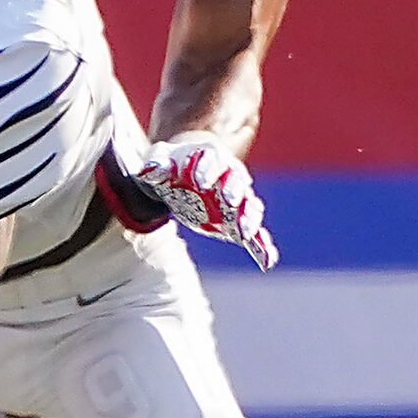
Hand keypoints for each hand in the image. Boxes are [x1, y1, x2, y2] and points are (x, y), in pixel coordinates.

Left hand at [126, 132, 278, 269]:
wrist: (181, 176)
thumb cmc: (170, 166)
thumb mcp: (158, 161)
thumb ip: (155, 163)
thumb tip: (150, 169)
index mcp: (208, 157)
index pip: (211, 159)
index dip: (206, 169)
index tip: (199, 182)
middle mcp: (229, 175)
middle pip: (237, 180)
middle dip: (233, 190)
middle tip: (229, 200)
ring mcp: (237, 198)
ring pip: (249, 205)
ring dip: (249, 218)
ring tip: (244, 233)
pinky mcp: (238, 219)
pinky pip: (256, 232)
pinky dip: (262, 245)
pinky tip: (267, 260)